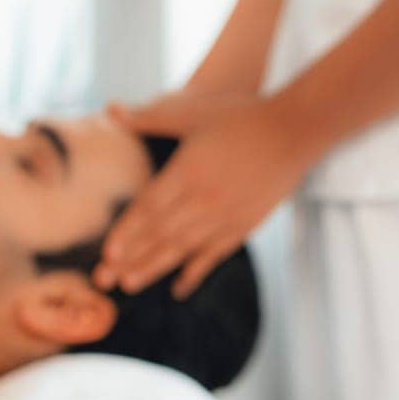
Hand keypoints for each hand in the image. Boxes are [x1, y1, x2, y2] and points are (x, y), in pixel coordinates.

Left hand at [94, 92, 322, 297]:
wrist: (295, 131)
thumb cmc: (241, 115)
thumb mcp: (193, 111)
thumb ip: (150, 117)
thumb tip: (109, 109)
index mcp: (188, 171)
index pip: (149, 208)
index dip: (127, 232)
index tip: (107, 253)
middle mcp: (205, 199)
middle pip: (160, 234)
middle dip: (130, 258)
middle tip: (104, 280)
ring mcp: (225, 216)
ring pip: (183, 249)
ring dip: (154, 269)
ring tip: (129, 285)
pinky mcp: (243, 226)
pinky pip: (213, 256)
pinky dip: (194, 273)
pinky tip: (178, 289)